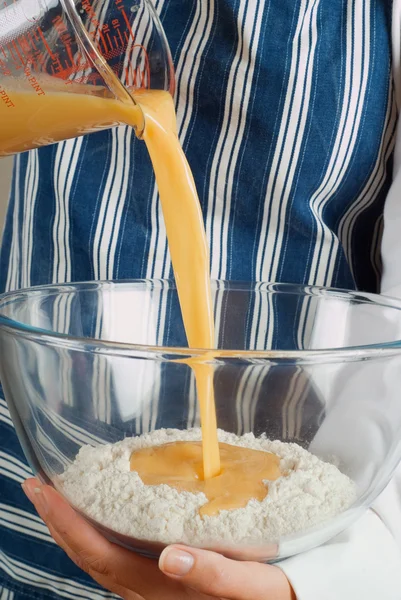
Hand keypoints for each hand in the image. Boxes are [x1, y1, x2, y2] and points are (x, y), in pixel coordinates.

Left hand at [22, 478, 294, 599]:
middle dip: (59, 521)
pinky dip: (97, 531)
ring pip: (100, 557)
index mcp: (166, 590)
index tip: (45, 491)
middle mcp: (151, 591)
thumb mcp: (257, 587)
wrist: (293, 598)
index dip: (68, 525)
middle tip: (38, 484)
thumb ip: (216, 575)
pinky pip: (117, 554)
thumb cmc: (278, 591)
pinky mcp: (164, 577)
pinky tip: (98, 511)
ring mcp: (155, 586)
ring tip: (58, 494)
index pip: (101, 556)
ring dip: (73, 525)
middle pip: (90, 557)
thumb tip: (172, 556)